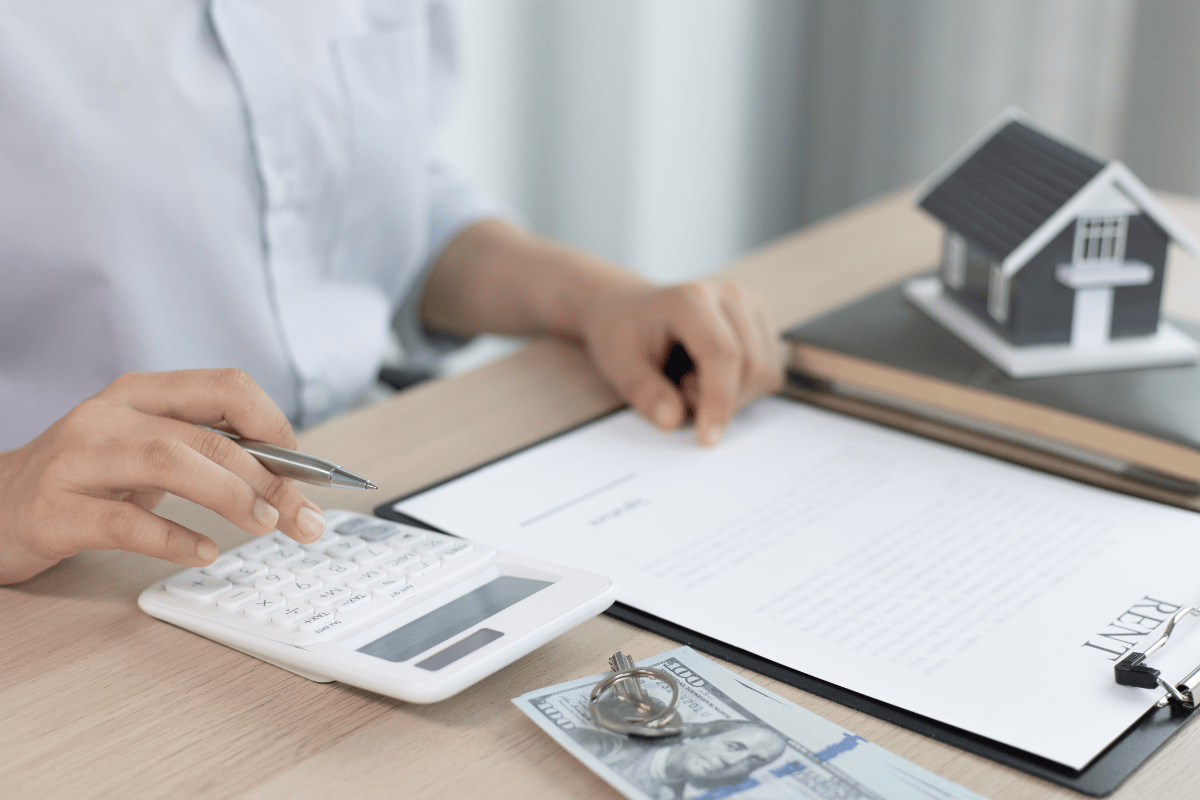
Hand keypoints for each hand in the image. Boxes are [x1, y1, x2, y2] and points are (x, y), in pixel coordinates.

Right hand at [0, 369, 325, 584]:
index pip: (226, 386)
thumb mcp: (146, 449)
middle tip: (302, 517)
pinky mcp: (55, 510)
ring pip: (170, 462)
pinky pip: (124, 522)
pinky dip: (174, 538)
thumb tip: (289, 476)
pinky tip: (205, 552)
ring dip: (230, 495)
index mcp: (142, 393)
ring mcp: (78, 460)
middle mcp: (109, 416)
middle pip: (208, 435)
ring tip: (264, 525)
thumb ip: (206, 450)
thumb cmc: (85, 478)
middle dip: (269, 478)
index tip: (303, 467)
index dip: (274, 423)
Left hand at [582, 280, 782, 444]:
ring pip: (764, 373)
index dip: (719, 400)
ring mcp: (750, 305)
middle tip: (678, 391)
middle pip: (750, 367)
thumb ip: (644, 392)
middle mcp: (729, 295)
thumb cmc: (625, 333)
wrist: (631, 308)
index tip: (707, 438)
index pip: (722, 353)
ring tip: (691, 380)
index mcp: (690, 300)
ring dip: (731, 395)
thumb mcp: (619, 364)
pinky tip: (710, 375)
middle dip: (719, 400)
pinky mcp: (762, 321)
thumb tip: (672, 420)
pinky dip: (741, 388)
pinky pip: (767, 373)